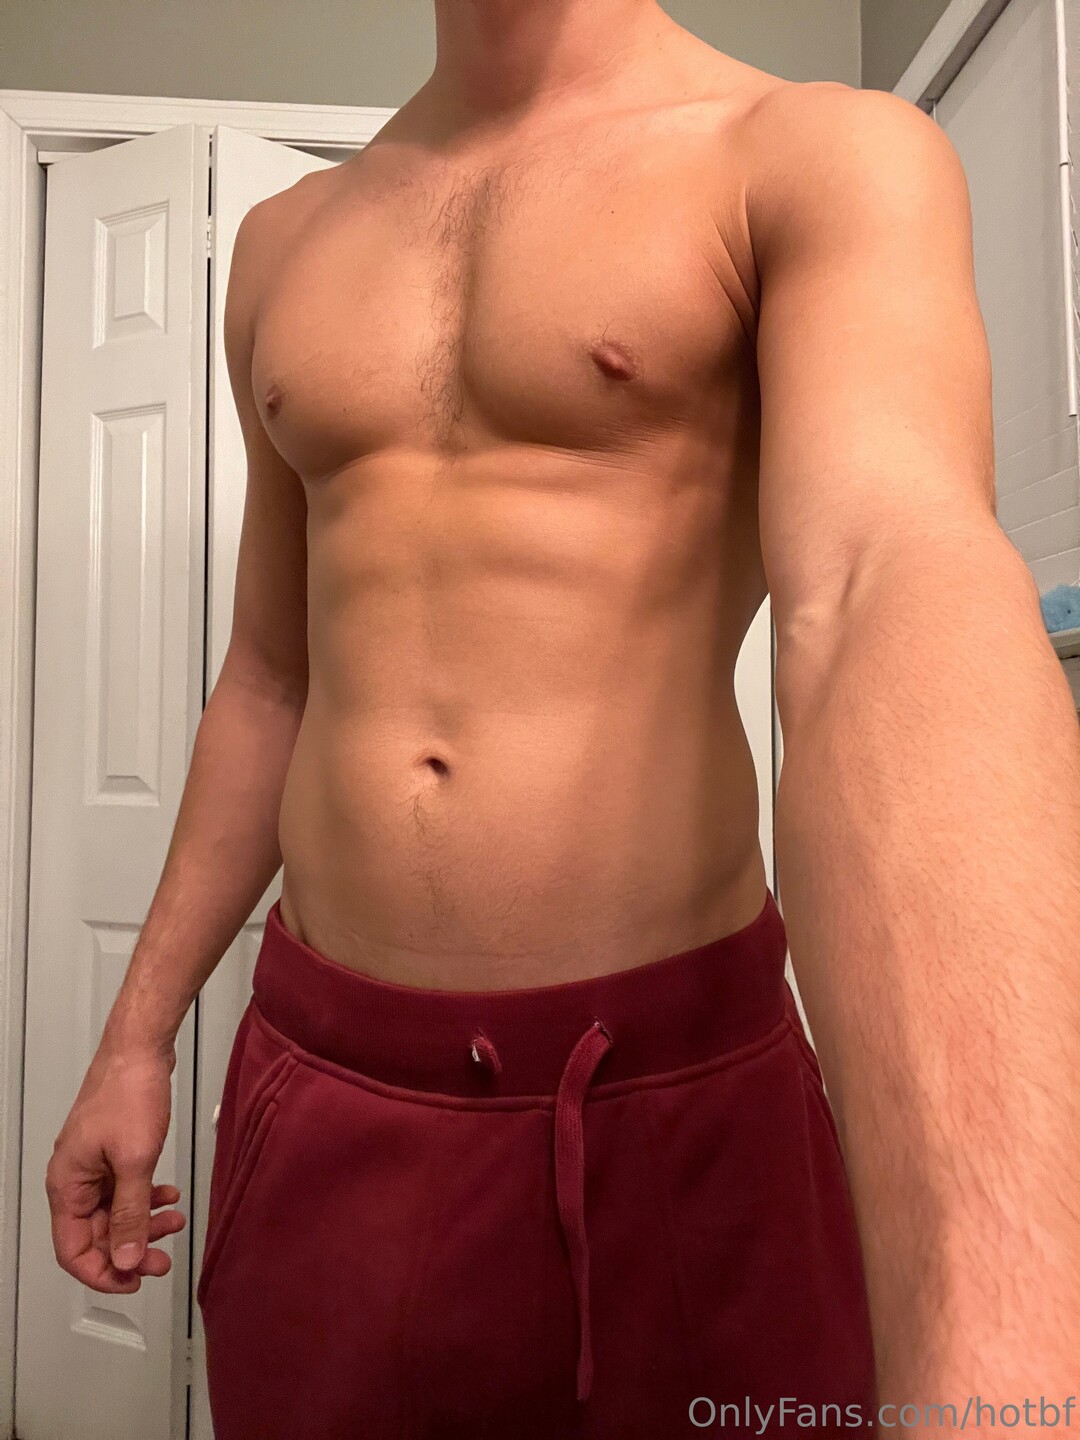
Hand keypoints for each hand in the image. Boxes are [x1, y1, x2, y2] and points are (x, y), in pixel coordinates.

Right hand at [46, 1042, 186, 1292]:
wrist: (140, 1048)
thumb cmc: (129, 1092)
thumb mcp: (135, 1161)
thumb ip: (131, 1213)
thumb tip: (126, 1258)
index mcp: (67, 1185)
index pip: (73, 1251)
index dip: (102, 1273)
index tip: (134, 1281)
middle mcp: (74, 1178)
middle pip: (96, 1235)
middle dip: (131, 1249)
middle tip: (162, 1258)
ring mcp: (93, 1164)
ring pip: (114, 1212)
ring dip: (144, 1222)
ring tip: (174, 1221)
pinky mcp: (112, 1151)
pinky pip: (125, 1188)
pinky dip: (146, 1197)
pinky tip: (168, 1195)